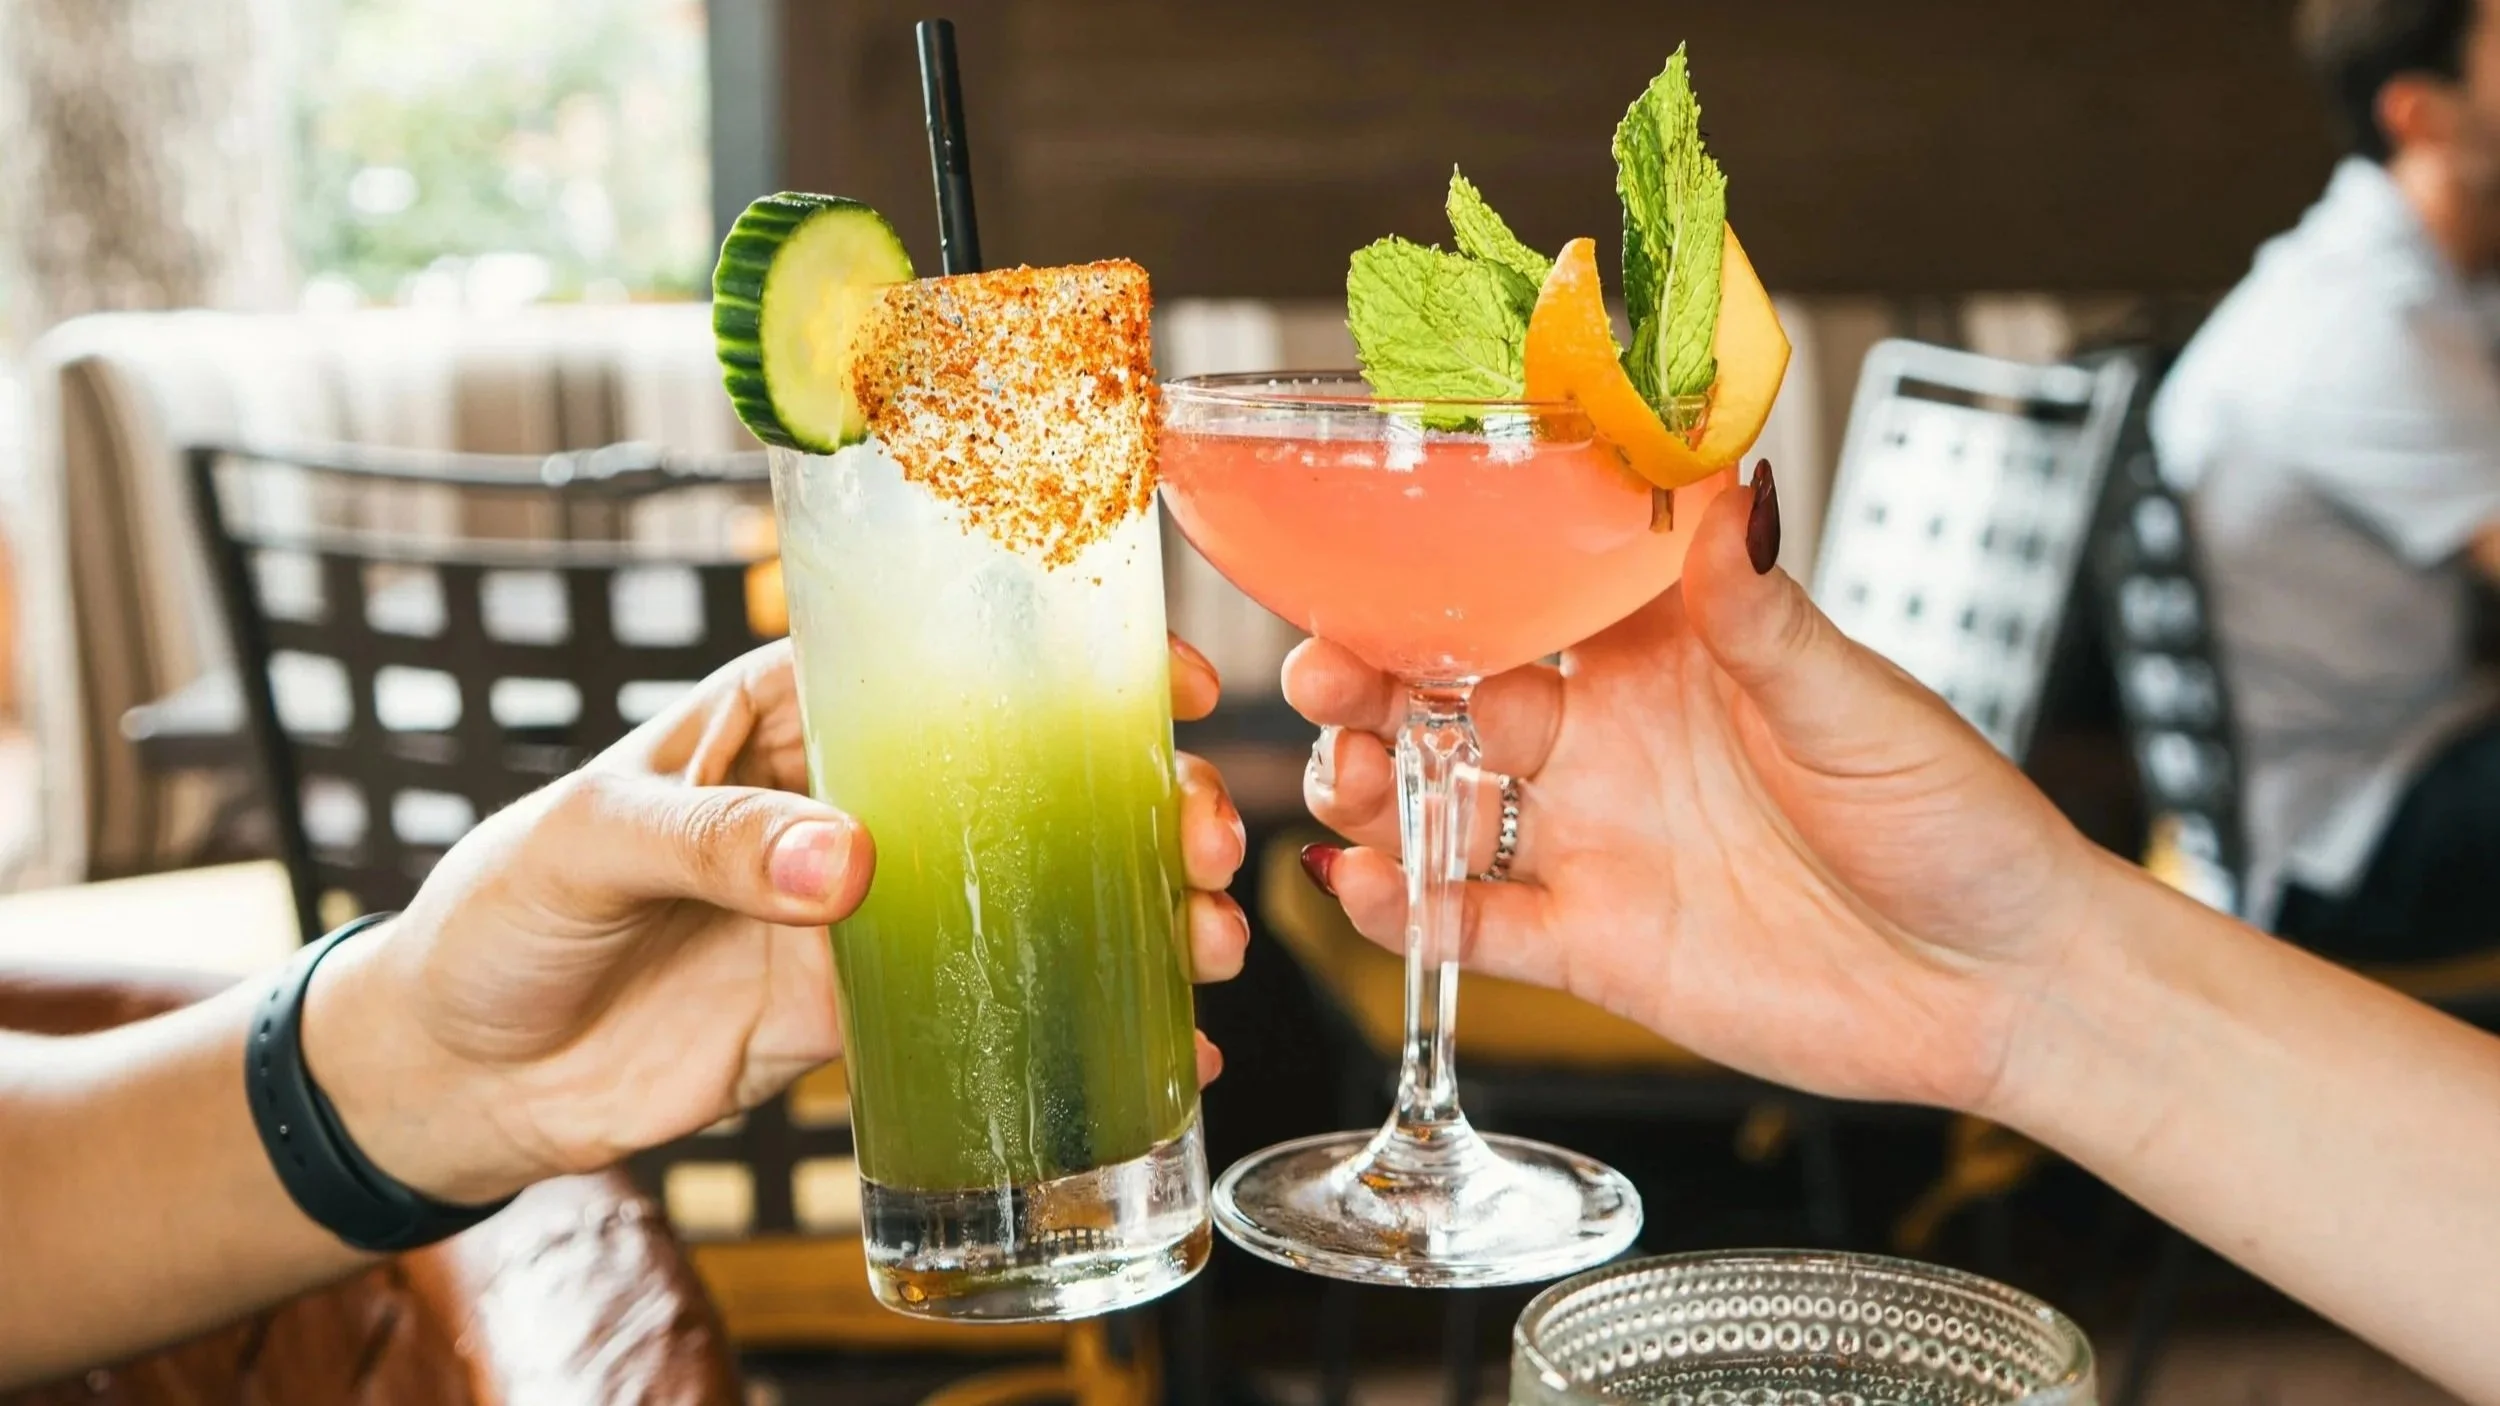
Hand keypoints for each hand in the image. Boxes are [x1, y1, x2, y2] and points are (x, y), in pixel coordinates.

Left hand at [305, 637, 1249, 1203]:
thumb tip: (847, 861)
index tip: (1169, 684)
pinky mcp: (851, 1010)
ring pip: (1025, 893)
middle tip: (1207, 839)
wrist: (456, 1076)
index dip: (1064, 667)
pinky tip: (1159, 1048)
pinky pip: (979, 1006)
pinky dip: (1071, 1023)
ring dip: (1129, 912)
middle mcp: (841, 800)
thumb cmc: (500, 912)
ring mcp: (857, 908)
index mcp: (783, 717)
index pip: (941, 667)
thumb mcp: (588, 841)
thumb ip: (712, 841)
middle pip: (1019, 783)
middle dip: (1134, 802)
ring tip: (1208, 942)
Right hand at [1287, 473, 2114, 1113]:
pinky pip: (1474, 922)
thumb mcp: (1855, 705)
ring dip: (1375, 784)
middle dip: (1372, 676)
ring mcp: (1592, 838)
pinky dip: (1405, 909)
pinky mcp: (1592, 943)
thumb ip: (1763, 615)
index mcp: (1662, 649)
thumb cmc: (1952, 821)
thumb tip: (1733, 490)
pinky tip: (1362, 886)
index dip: (1439, 570)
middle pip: (1449, 691)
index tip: (1370, 549)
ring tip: (1348, 776)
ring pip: (1438, 802)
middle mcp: (1608, 736)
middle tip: (1324, 671)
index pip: (1524, 587)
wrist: (2000, 983)